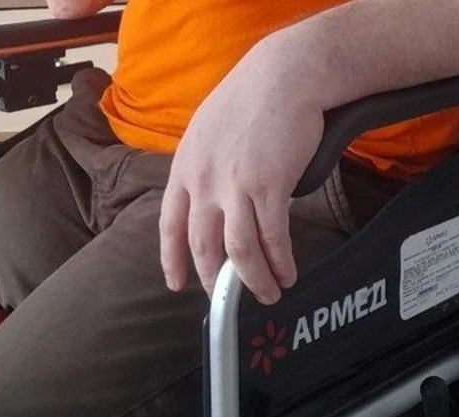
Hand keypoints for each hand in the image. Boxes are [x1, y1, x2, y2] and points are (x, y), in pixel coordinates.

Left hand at [159, 42, 323, 304]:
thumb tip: (212, 199)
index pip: (170, 225)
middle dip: (217, 281)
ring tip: (267, 294)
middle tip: (229, 299)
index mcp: (185, 168)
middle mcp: (203, 181)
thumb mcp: (209, 130)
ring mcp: (234, 185)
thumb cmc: (253, 98)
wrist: (286, 75)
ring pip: (238, 250)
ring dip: (253, 280)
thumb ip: (204, 166)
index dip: (172, 259)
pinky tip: (288, 273)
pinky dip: (280, 262)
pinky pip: (272, 237)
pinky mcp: (268, 186)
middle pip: (203, 246)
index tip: (176, 284)